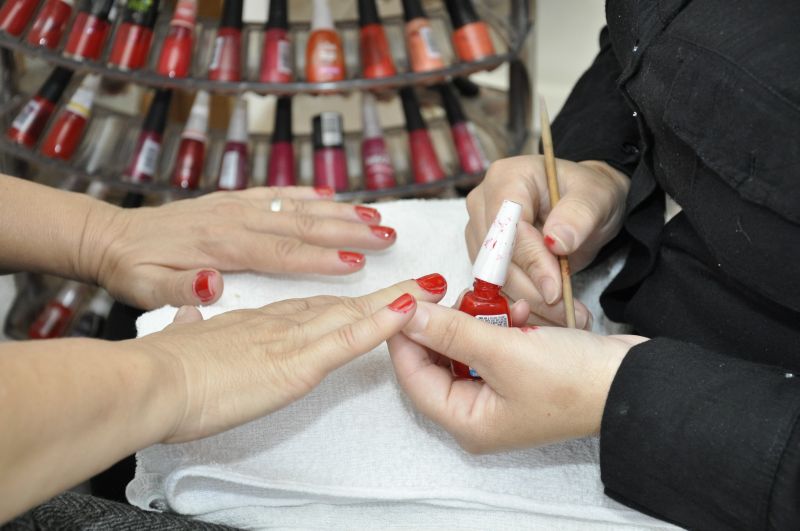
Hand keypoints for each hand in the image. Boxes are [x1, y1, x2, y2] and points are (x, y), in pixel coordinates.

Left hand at [81, 187, 397, 308]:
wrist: (109, 237)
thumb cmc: (132, 269)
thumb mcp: (145, 288)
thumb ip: (178, 289)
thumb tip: (211, 285)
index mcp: (221, 245)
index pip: (282, 253)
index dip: (322, 258)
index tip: (357, 264)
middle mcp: (235, 220)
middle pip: (302, 224)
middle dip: (348, 230)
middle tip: (388, 236)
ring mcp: (235, 206)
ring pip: (296, 206)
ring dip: (338, 210)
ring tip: (376, 215)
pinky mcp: (231, 201)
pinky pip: (275, 194)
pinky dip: (305, 193)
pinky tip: (328, 194)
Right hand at [132, 274, 447, 442]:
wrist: (151, 380)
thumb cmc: (160, 368)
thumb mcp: (180, 338)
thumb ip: (192, 322)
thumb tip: (193, 308)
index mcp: (254, 321)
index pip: (309, 307)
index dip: (343, 299)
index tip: (367, 294)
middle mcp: (280, 322)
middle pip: (341, 305)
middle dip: (383, 295)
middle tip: (421, 283)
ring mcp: (292, 339)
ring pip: (353, 315)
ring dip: (396, 301)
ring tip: (432, 289)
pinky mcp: (297, 362)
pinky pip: (349, 340)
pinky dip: (382, 324)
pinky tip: (409, 311)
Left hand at [388, 301, 646, 451]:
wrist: (635, 381)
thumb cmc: (571, 379)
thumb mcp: (505, 352)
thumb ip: (451, 331)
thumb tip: (407, 316)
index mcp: (467, 421)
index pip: (413, 377)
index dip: (405, 337)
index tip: (406, 300)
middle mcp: (477, 413)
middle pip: (438, 361)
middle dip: (448, 324)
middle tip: (456, 293)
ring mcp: (498, 395)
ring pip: (466, 348)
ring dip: (479, 320)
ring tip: (502, 303)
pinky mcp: (518, 376)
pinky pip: (493, 346)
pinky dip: (503, 325)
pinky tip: (523, 311)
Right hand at [465, 156, 628, 326]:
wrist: (584, 207)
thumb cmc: (589, 195)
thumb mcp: (596, 198)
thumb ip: (579, 216)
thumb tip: (557, 241)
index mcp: (507, 178)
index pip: (508, 226)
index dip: (530, 260)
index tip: (556, 290)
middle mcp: (483, 203)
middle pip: (495, 257)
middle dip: (530, 289)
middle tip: (565, 311)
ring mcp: (479, 232)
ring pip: (493, 279)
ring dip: (527, 303)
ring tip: (565, 316)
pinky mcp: (483, 258)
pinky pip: (497, 289)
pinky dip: (524, 305)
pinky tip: (549, 315)